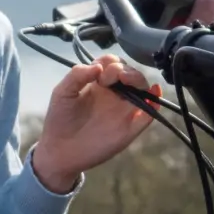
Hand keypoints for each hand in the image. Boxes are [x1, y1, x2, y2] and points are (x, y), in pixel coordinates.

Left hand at [31, 53, 158, 193]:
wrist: (59, 151)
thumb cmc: (59, 120)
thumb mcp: (62, 92)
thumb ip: (77, 75)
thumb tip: (98, 66)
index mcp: (98, 83)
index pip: (113, 63)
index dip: (110, 63)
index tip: (100, 74)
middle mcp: (114, 94)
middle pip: (130, 73)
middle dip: (125, 70)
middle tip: (112, 78)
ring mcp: (123, 110)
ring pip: (142, 90)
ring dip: (139, 80)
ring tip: (128, 80)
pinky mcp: (129, 129)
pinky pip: (148, 115)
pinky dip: (154, 104)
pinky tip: (153, 93)